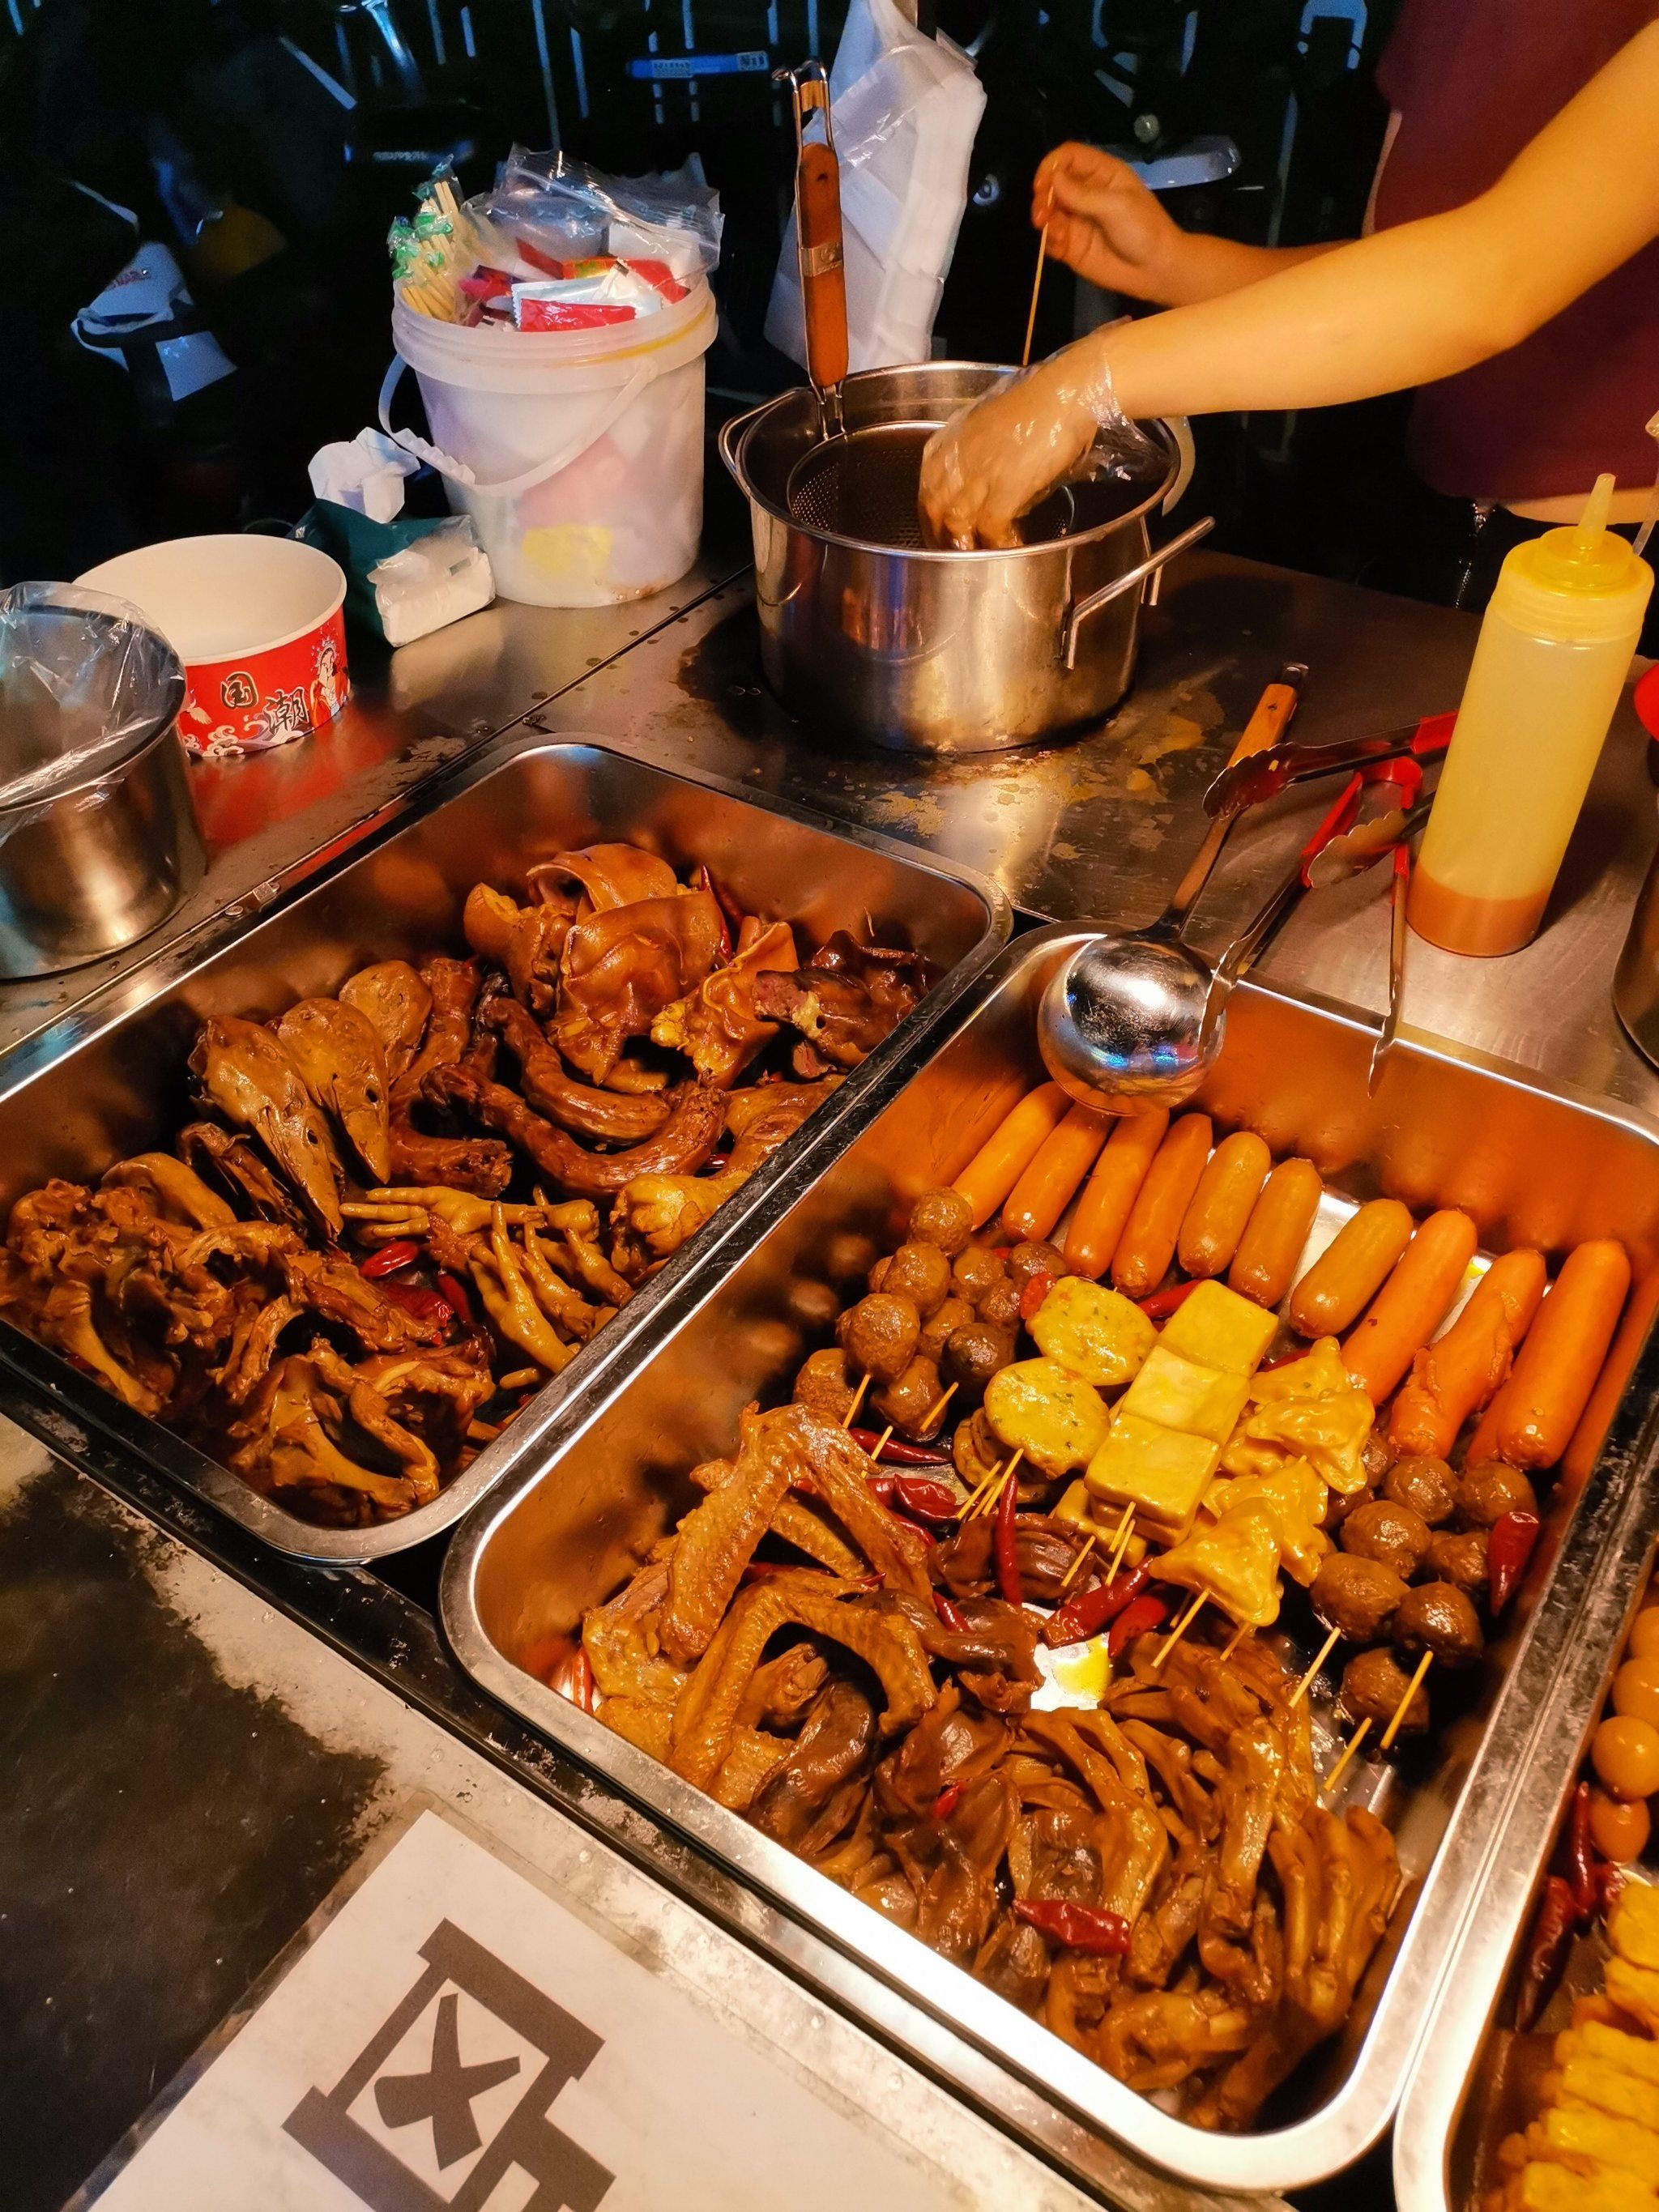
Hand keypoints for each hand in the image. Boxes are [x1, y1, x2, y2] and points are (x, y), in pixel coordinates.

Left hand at [918, 355, 1102, 549]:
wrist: (1069, 390)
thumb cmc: (1043, 403)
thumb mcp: (997, 425)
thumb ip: (983, 457)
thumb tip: (991, 494)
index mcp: (954, 436)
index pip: (927, 482)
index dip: (930, 512)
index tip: (938, 530)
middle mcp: (960, 454)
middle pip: (934, 507)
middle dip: (941, 536)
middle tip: (954, 556)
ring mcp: (980, 472)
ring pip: (956, 522)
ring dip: (966, 547)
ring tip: (978, 562)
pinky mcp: (1005, 487)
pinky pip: (990, 528)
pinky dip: (997, 544)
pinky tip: (1009, 549)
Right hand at [1034, 143, 1187, 303]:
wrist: (1155, 270)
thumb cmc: (1144, 229)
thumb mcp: (1117, 206)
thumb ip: (1083, 194)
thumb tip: (1053, 178)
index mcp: (1101, 174)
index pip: (1069, 157)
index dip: (1052, 165)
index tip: (1043, 184)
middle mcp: (1085, 193)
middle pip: (1053, 183)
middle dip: (1043, 196)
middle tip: (1042, 214)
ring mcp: (1077, 220)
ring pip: (1048, 211)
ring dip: (1043, 219)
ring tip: (1051, 231)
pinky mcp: (1071, 245)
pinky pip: (1051, 238)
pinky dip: (1049, 241)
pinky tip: (1059, 246)